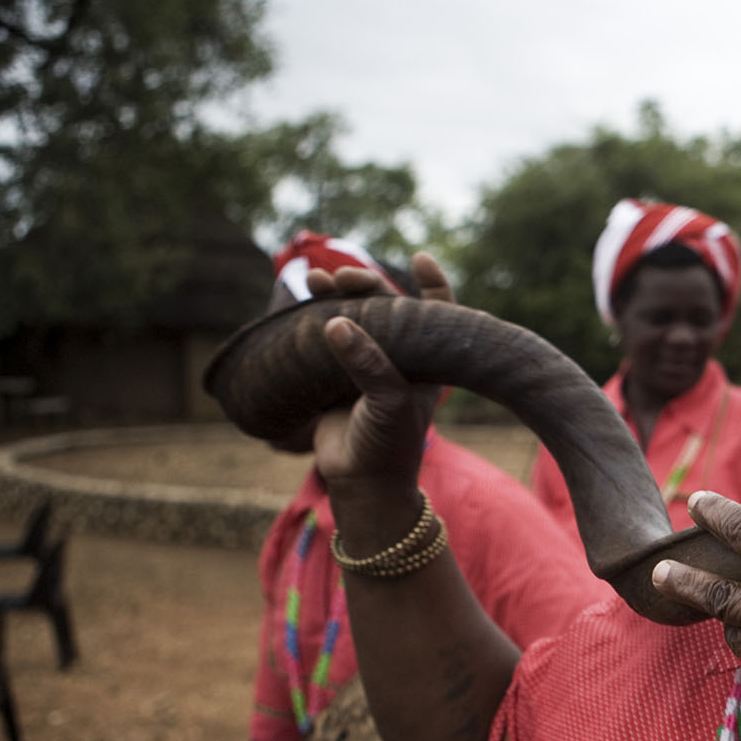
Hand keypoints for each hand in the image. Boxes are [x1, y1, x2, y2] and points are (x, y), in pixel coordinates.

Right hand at [309, 251, 454, 503]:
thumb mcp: (390, 403)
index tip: (420, 258)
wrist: (361, 482)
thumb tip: (335, 322)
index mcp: (427, 360)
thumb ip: (368, 363)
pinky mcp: (335, 374)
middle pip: (385, 306)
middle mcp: (398, 356)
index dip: (432, 283)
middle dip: (365, 284)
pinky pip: (324, 337)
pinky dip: (313, 316)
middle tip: (344, 277)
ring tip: (313, 280)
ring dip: (333, 295)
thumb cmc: (389, 445)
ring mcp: (365, 363)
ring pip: (351, 317)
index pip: (438, 312)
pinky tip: (302, 300)